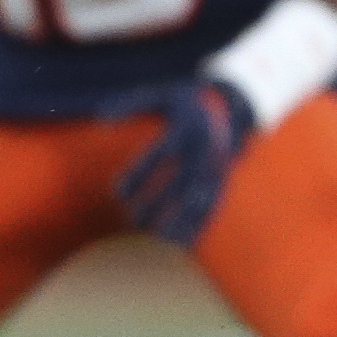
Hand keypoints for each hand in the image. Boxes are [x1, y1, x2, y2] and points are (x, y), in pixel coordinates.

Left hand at [110, 78, 258, 245]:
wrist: (235, 102)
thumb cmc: (188, 99)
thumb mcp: (160, 94)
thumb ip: (129, 103)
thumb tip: (101, 120)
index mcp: (186, 127)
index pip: (159, 155)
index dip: (138, 174)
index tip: (116, 192)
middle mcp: (204, 148)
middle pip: (179, 181)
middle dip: (158, 203)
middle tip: (133, 220)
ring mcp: (217, 164)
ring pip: (199, 196)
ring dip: (182, 218)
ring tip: (161, 237)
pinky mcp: (223, 177)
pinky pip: (213, 203)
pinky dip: (200, 223)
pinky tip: (183, 242)